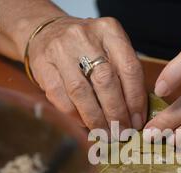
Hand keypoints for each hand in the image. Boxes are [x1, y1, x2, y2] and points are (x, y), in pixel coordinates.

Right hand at [29, 16, 146, 130]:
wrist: (46, 32)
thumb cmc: (86, 47)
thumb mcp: (110, 49)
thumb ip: (124, 75)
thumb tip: (137, 115)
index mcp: (109, 31)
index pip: (129, 68)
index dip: (136, 100)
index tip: (138, 121)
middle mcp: (85, 37)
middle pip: (106, 82)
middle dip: (116, 113)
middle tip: (122, 132)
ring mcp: (61, 50)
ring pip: (82, 92)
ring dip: (96, 119)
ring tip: (106, 134)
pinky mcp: (43, 66)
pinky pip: (62, 99)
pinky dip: (76, 116)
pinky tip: (85, 124)